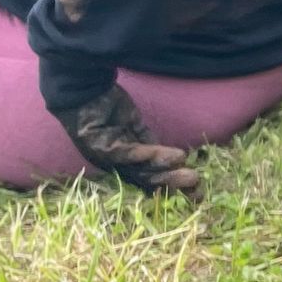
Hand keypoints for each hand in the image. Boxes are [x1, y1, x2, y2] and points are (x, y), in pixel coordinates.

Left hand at [53, 84, 201, 196]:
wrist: (82, 88)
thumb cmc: (106, 104)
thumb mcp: (134, 124)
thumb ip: (148, 141)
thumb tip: (172, 156)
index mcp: (123, 159)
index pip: (149, 177)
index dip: (171, 185)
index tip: (195, 193)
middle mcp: (115, 163)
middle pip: (147, 179)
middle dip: (173, 183)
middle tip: (198, 188)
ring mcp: (107, 157)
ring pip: (140, 171)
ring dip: (166, 173)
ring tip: (191, 174)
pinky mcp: (102, 145)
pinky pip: (129, 154)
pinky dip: (150, 155)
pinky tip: (172, 156)